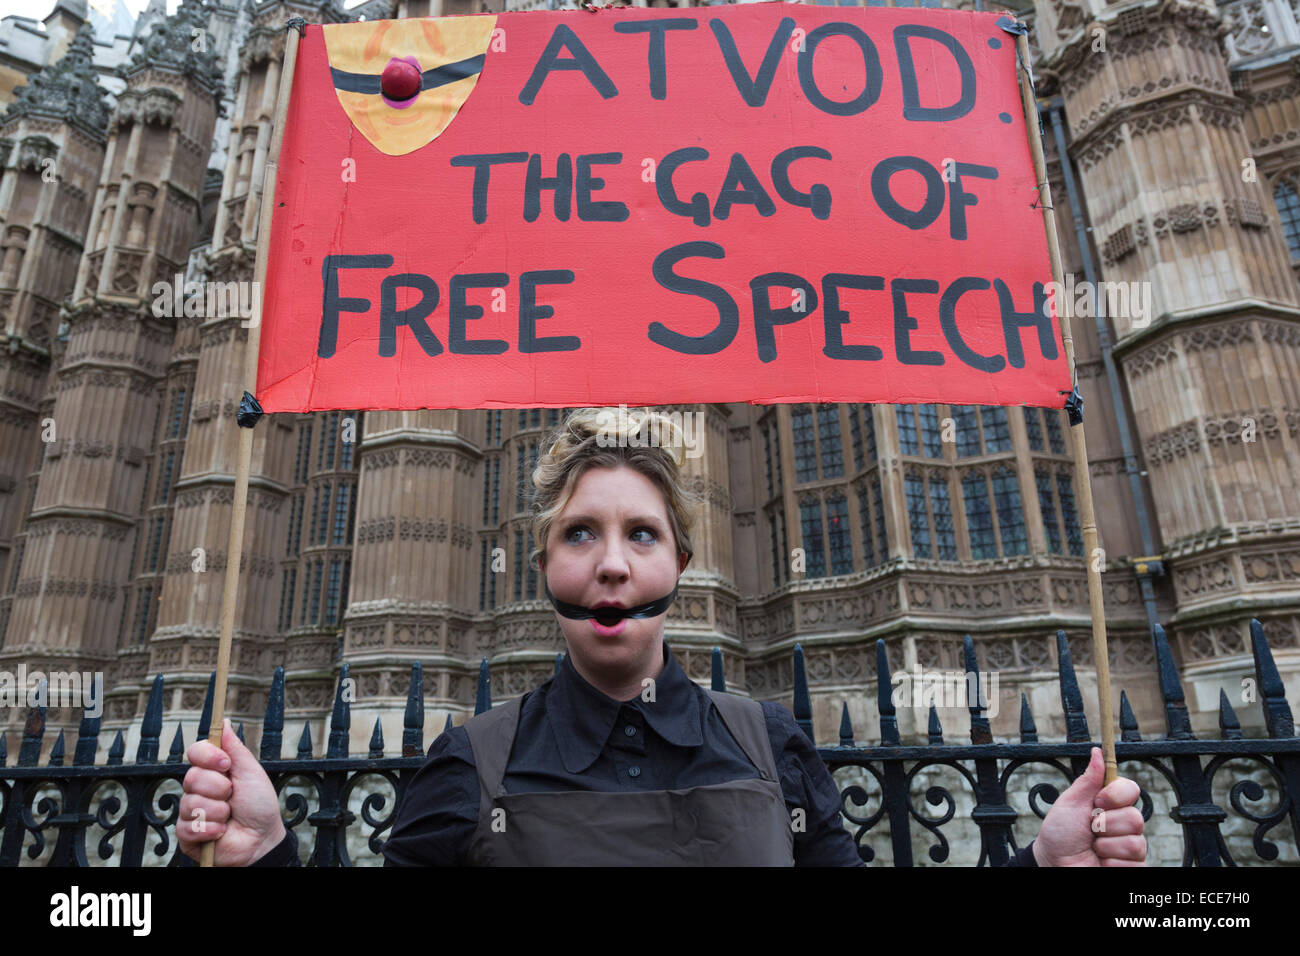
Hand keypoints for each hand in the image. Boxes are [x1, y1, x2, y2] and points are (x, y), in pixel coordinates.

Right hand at [178, 718, 286, 865]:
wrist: (262, 839)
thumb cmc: (259, 806)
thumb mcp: (251, 772)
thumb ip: (235, 748)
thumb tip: (224, 721)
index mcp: (213, 771)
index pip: (195, 752)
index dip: (207, 756)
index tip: (226, 764)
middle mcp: (199, 788)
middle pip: (191, 777)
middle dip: (219, 788)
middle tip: (232, 796)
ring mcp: (191, 811)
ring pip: (191, 802)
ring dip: (218, 811)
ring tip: (230, 817)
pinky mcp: (187, 834)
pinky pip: (188, 826)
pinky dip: (211, 829)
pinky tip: (221, 832)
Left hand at [1033, 747, 1145, 866]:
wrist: (1053, 863)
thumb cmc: (1060, 833)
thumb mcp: (1070, 802)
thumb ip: (1088, 780)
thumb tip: (1098, 751)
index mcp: (1111, 803)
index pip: (1132, 789)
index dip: (1116, 796)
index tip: (1098, 802)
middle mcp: (1124, 822)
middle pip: (1136, 818)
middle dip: (1105, 825)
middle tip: (1089, 829)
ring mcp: (1130, 845)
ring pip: (1136, 843)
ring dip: (1106, 846)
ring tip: (1093, 847)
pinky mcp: (1133, 866)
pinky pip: (1135, 863)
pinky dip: (1110, 863)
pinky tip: (1100, 862)